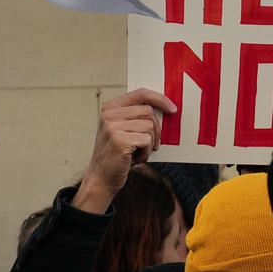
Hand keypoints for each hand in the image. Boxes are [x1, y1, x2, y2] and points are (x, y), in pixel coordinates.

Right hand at [73, 89, 176, 213]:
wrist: (101, 178)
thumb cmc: (116, 155)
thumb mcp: (123, 130)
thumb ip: (137, 116)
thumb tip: (166, 108)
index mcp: (110, 108)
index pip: (141, 93)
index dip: (160, 99)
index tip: (172, 109)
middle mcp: (109, 114)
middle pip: (148, 111)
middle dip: (155, 129)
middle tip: (150, 144)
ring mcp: (112, 127)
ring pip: (149, 126)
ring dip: (149, 143)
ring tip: (137, 152)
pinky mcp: (119, 140)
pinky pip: (147, 140)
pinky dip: (145, 152)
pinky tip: (134, 158)